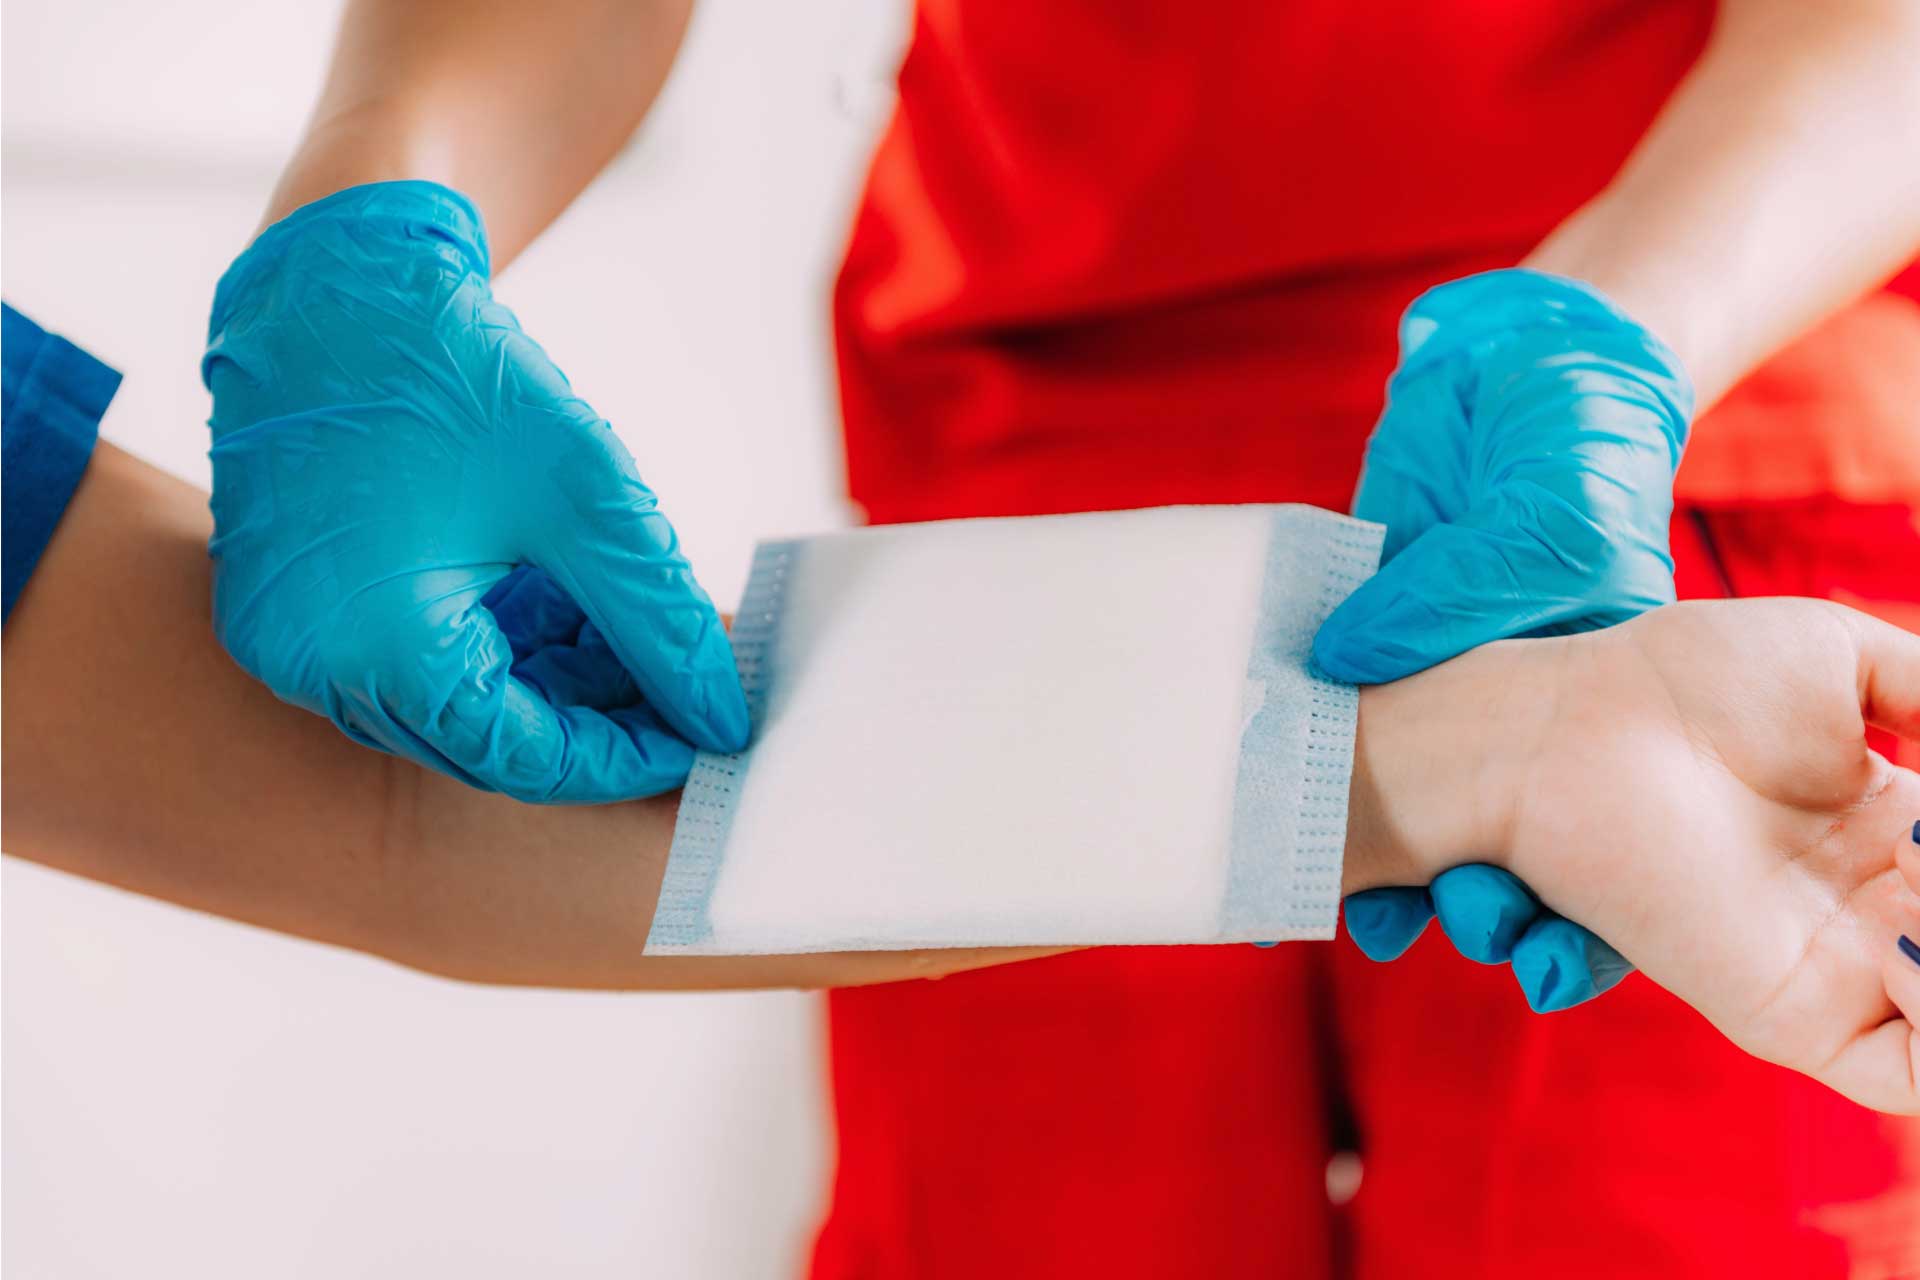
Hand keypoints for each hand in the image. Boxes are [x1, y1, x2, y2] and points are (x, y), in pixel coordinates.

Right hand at [202, 181, 747, 802]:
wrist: (338, 273)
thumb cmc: (453, 370)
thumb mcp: (584, 497)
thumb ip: (660, 621)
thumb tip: (723, 716)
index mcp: (373, 651)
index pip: (525, 758)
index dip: (627, 755)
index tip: (707, 736)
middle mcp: (315, 666)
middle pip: (489, 738)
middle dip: (596, 712)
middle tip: (683, 680)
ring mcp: (295, 638)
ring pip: (456, 702)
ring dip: (552, 676)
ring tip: (633, 624)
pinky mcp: (301, 604)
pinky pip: (415, 658)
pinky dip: (498, 640)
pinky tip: (571, 600)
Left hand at [1316, 268, 1693, 1007]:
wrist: (1503, 383)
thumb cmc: (1562, 456)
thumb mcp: (1543, 524)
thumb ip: (1458, 596)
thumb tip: (1346, 660)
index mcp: (1590, 722)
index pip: (1600, 849)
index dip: (1579, 916)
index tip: (1538, 961)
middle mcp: (1512, 730)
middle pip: (1499, 851)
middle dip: (1473, 906)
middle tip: (1432, 932)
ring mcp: (1433, 699)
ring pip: (1410, 815)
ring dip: (1386, 872)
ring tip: (1363, 919)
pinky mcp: (1363, 661)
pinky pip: (1334, 744)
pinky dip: (1310, 793)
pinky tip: (1278, 842)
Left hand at [1359, 598, 1919, 1112]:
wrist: (1569, 727)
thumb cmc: (1681, 679)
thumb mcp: (1845, 659)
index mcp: (1900, 832)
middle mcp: (1882, 912)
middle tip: (1910, 839)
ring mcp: (1844, 972)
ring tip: (1908, 864)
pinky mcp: (1790, 1019)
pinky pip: (1913, 1082)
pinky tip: (1905, 933)